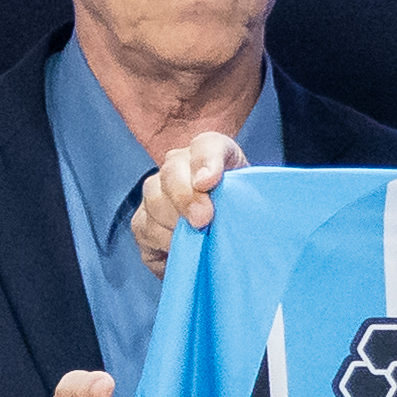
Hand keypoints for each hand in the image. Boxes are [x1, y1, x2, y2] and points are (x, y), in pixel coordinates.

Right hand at [130, 130, 248, 275]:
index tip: (207, 183)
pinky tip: (179, 250)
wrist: (228, 238)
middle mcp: (178, 166)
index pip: (207, 146)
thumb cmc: (240, 217)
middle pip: (172, 173)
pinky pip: (144, 229)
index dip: (206, 162)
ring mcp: (156, 193)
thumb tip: (228, 214)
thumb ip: (247, 198)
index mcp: (211, 154)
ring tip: (196, 241)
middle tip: (202, 221)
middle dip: (186, 198)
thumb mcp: (253, 203)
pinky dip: (162, 243)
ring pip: (154, 201)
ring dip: (174, 224)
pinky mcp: (142, 222)